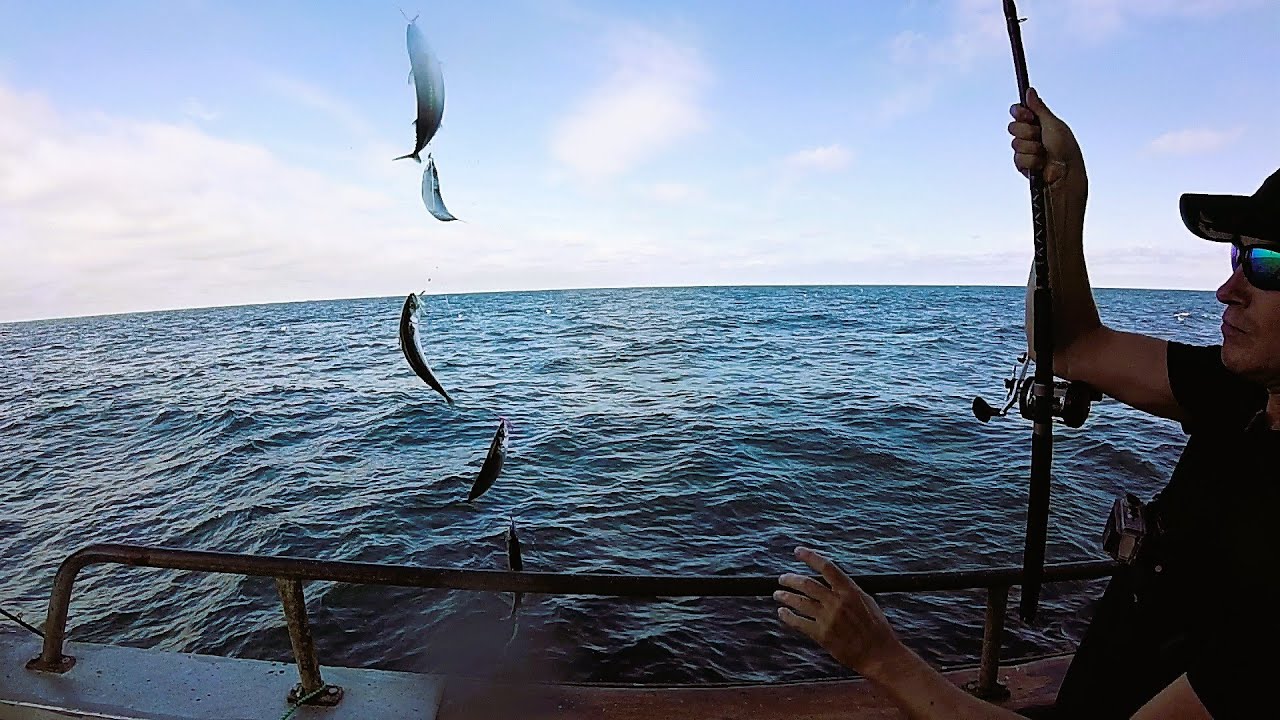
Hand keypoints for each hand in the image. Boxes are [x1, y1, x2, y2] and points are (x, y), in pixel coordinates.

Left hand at [775, 547, 904, 679]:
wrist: (878, 655)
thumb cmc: (875, 628)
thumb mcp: (867, 601)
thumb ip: (848, 589)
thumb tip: (833, 578)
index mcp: (850, 591)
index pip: (827, 568)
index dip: (810, 557)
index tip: (798, 551)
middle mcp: (837, 602)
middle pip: (807, 584)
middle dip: (791, 579)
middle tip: (782, 578)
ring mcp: (828, 619)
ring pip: (799, 602)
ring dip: (785, 596)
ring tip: (777, 594)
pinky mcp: (822, 635)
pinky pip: (799, 622)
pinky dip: (787, 616)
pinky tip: (782, 613)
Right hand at [1008, 87, 1084, 188]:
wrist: (1066, 173)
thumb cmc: (1065, 148)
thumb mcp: (1052, 124)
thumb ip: (1038, 108)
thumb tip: (1030, 91)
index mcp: (1039, 122)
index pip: (1019, 112)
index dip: (1020, 113)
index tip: (1028, 117)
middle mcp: (1031, 135)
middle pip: (1013, 127)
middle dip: (1027, 132)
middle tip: (1040, 137)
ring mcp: (1026, 150)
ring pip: (1015, 143)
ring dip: (1032, 148)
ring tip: (1044, 153)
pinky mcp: (1023, 165)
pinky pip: (1018, 158)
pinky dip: (1031, 160)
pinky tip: (1041, 164)